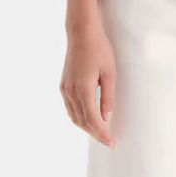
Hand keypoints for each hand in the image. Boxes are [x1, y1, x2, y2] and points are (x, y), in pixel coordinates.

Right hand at [60, 22, 117, 148]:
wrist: (81, 33)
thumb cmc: (99, 50)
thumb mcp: (110, 74)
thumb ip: (108, 98)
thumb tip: (107, 119)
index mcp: (84, 90)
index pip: (93, 120)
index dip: (103, 134)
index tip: (112, 143)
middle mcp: (71, 92)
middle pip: (82, 122)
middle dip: (96, 134)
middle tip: (109, 141)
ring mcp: (65, 89)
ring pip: (74, 117)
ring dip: (87, 127)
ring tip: (101, 133)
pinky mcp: (63, 86)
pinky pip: (70, 108)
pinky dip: (79, 118)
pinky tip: (89, 119)